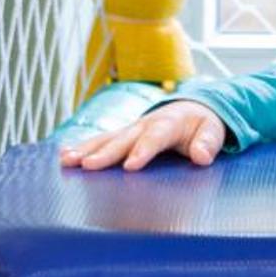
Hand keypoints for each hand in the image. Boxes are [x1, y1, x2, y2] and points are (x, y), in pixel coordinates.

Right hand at [60, 98, 227, 171]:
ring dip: (86, 149)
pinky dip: (82, 147)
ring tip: (67, 160)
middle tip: (87, 165)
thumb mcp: (212, 132)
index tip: (131, 166)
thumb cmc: (202, 125)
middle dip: (105, 153)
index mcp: (169, 123)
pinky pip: (100, 141)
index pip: (155, 137)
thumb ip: (208, 143)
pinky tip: (63, 156)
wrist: (191, 109)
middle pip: (123, 139)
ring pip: (106, 139)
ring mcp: (131, 129)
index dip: (143, 150)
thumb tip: (201, 156)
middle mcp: (145, 124)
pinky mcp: (122, 136)